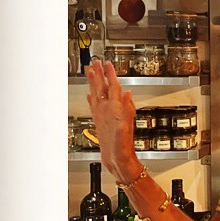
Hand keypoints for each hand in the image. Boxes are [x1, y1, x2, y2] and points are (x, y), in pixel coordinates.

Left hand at [86, 60, 141, 182]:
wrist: (113, 157)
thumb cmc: (121, 143)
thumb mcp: (129, 124)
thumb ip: (128, 107)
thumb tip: (126, 93)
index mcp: (113, 108)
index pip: (112, 86)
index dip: (110, 74)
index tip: (107, 64)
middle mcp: (104, 109)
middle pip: (100, 88)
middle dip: (98, 74)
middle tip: (95, 63)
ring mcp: (99, 114)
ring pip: (95, 94)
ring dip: (93, 82)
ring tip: (90, 72)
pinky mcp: (97, 120)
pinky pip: (93, 104)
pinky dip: (91, 97)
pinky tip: (90, 94)